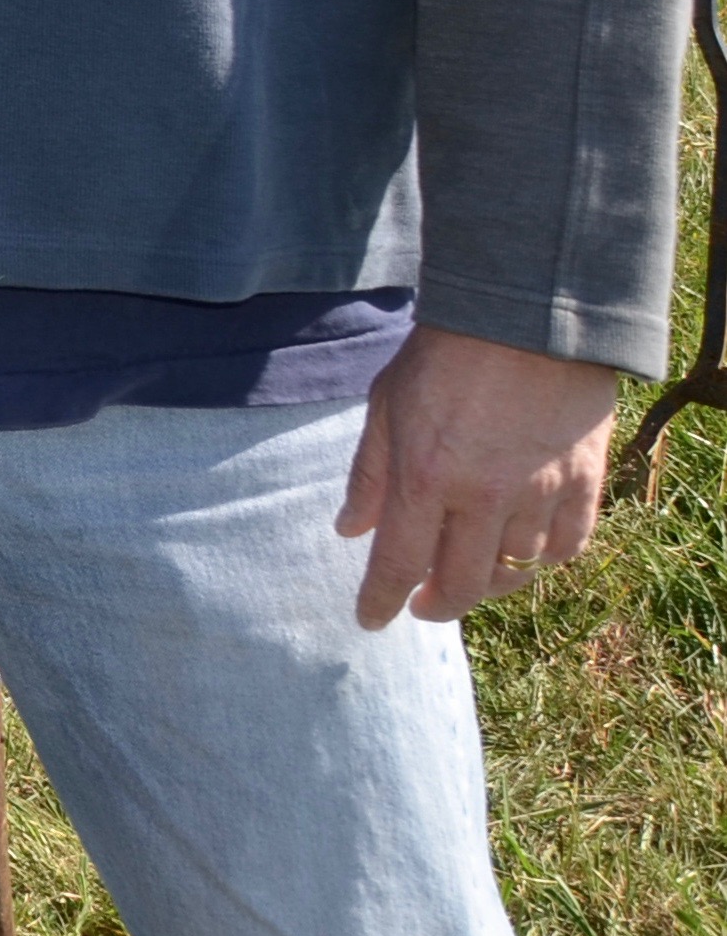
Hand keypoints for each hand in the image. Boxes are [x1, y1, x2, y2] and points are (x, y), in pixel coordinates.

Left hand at [335, 323, 619, 627]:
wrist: (525, 316)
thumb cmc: (444, 354)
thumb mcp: (386, 405)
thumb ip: (370, 475)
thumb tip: (350, 530)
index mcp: (426, 478)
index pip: (399, 564)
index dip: (381, 600)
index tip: (371, 620)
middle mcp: (484, 497)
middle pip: (464, 583)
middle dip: (438, 605)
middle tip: (424, 605)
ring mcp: (540, 494)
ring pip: (517, 570)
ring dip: (490, 582)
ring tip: (471, 574)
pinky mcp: (584, 482)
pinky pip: (570, 546)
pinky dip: (547, 559)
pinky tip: (528, 551)